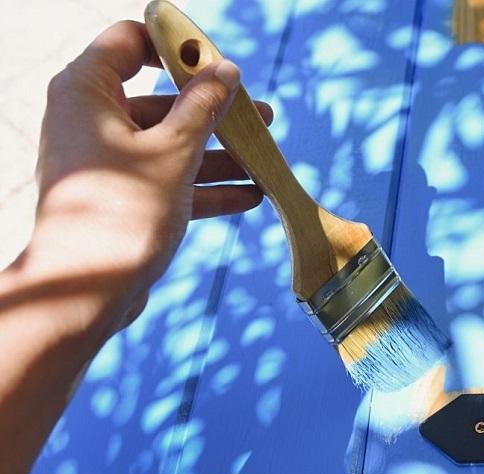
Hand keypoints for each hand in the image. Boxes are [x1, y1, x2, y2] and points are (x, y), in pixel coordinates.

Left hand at [31, 19, 270, 330]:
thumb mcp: (176, 151)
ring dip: (218, 153)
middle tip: (259, 114)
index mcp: (87, 91)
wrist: (89, 289)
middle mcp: (89, 120)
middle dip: (214, 110)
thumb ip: (204, 107)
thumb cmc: (123, 212)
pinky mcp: (120, 197)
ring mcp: (105, 161)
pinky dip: (204, 185)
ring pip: (169, 144)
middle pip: (160, 99)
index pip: (130, 42)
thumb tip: (225, 73)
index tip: (220, 63)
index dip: (177, 48)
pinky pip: (167, 179)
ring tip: (264, 159)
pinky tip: (248, 195)